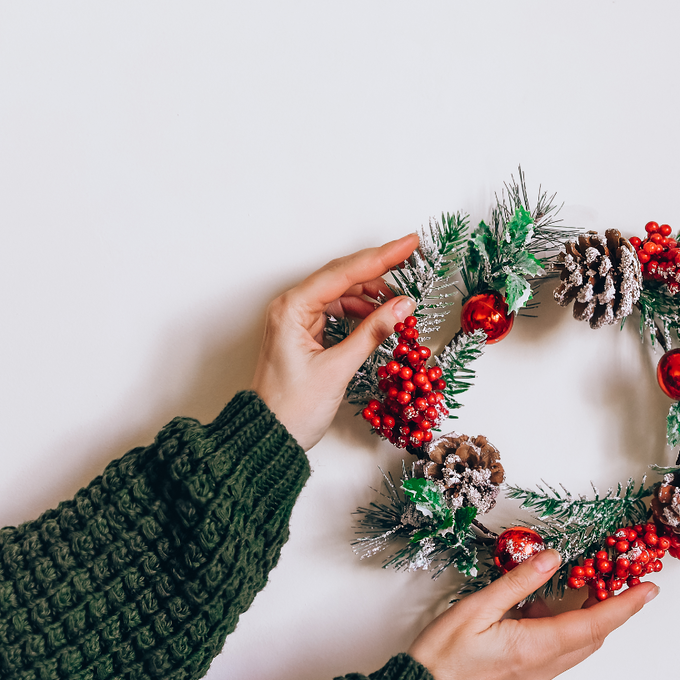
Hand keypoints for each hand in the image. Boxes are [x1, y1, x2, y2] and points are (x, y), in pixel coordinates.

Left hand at [250, 233, 420, 449]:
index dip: (380, 256)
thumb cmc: (293, 407)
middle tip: (410, 254)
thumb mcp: (337, 369)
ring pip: (339, 292)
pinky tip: (379, 317)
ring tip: (399, 302)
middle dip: (377, 267)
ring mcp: (296, 319)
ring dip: (370, 294)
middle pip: (340, 275)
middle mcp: (291, 307)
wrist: (269, 435)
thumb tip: (402, 306)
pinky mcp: (303, 333)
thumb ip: (371, 333)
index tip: (408, 243)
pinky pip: (335, 310)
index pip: (343, 272)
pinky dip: (359, 311)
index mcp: (292, 309)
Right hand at [406, 550, 657, 679]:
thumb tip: (553, 559)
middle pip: (589, 639)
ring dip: (576, 625)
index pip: (594, 624)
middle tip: (613, 584)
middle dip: (607, 612)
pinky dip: (554, 638)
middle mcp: (540, 671)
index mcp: (534, 648)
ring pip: (570, 652)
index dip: (625, 606)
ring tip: (551, 599)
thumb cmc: (439, 654)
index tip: (649, 589)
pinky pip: (550, 662)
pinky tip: (528, 622)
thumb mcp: (476, 608)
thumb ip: (519, 583)